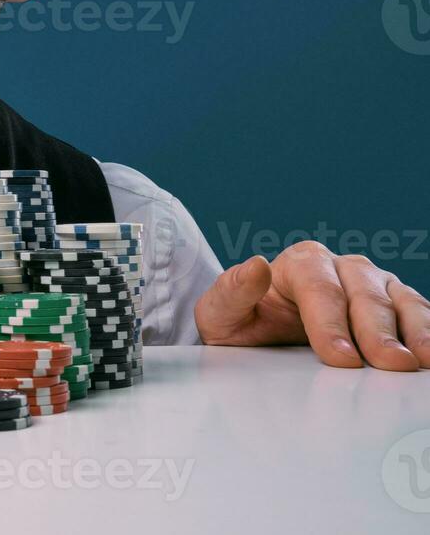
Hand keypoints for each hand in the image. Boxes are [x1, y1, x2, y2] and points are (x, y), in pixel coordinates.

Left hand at [194, 241, 429, 370]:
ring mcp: (373, 283)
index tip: (341, 357)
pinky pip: (418, 312)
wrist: (259, 329)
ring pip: (398, 301)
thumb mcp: (220, 313)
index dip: (331, 324)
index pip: (319, 289)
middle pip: (364, 295)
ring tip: (420, 361)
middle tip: (389, 365)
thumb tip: (255, 265)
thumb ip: (232, 291)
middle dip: (376, 333)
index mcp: (300, 263)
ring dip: (413, 331)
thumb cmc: (242, 322)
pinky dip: (428, 332)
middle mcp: (342, 266)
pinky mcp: (396, 303)